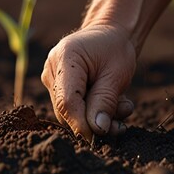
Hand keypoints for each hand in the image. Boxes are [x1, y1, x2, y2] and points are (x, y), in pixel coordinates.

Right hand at [41, 24, 135, 140]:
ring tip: (121, 107)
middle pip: (66, 109)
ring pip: (70, 112)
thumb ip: (105, 101)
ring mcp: (52, 79)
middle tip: (119, 125)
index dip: (81, 123)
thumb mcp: (116, 74)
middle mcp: (52, 69)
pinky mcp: (58, 88)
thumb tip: (97, 130)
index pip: (67, 100)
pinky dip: (93, 111)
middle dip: (92, 121)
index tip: (97, 138)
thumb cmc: (115, 49)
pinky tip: (113, 104)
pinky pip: (72, 108)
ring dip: (97, 117)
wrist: (110, 35)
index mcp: (65, 58)